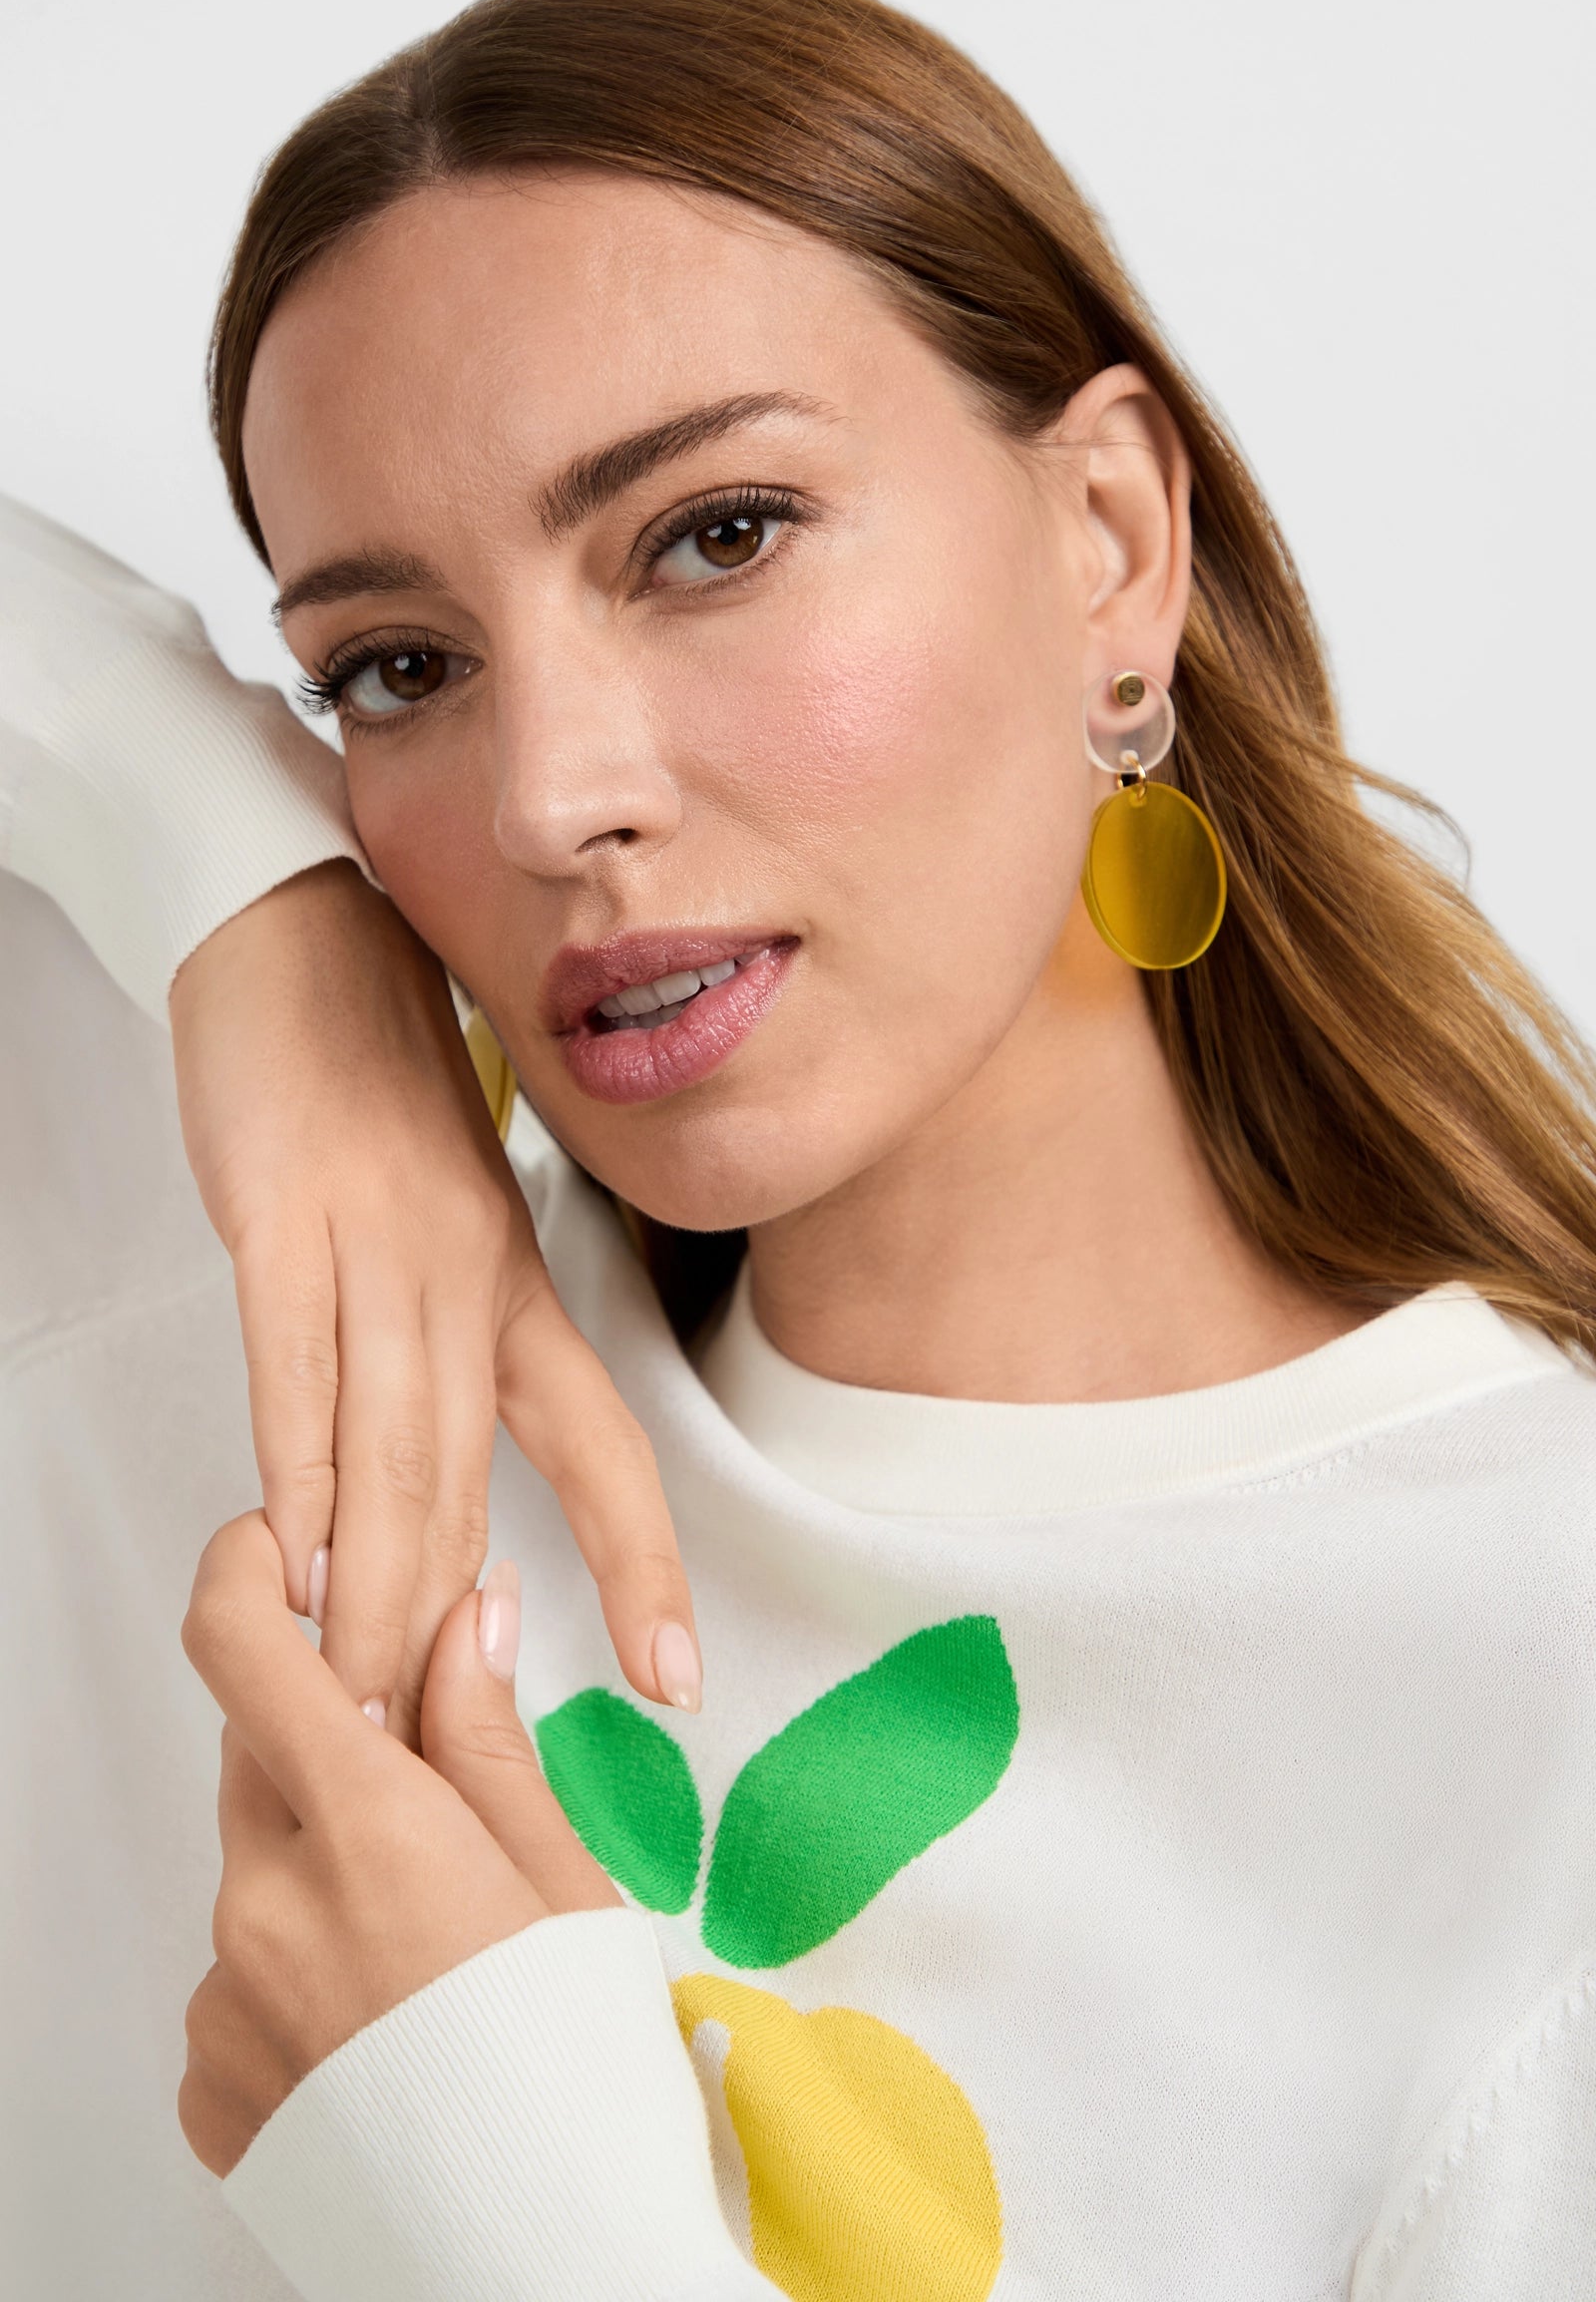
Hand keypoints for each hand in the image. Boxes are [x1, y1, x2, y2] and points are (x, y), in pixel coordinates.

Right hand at [168, 860, 701, 1743]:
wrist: (303, 931)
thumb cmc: (372, 1078)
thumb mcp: (446, 1210)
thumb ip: (447, 1333)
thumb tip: (427, 1474)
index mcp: (515, 1279)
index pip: (602, 1443)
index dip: (642, 1563)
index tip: (677, 1680)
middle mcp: (468, 1274)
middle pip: (479, 1476)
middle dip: (463, 1625)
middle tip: (448, 1759)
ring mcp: (376, 1245)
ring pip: (393, 1441)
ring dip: (380, 1581)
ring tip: (365, 1705)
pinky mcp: (281, 1218)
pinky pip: (293, 1362)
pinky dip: (295, 1467)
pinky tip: (292, 1557)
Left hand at [178, 1510, 617, 2176]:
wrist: (549, 2267)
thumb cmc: (581, 2077)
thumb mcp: (565, 1881)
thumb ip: (490, 1737)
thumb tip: (464, 1611)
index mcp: (366, 1833)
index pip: (244, 1648)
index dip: (245, 1570)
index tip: (273, 1544)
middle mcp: (266, 1906)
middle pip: (258, 1755)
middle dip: (332, 1745)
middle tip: (432, 1809)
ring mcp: (224, 2001)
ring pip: (255, 1870)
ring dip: (321, 1870)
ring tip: (427, 1956)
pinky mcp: (209, 2081)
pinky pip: (237, 1978)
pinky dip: (299, 1972)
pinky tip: (387, 2025)